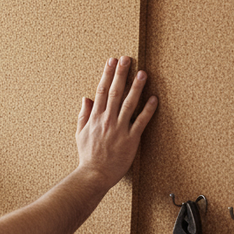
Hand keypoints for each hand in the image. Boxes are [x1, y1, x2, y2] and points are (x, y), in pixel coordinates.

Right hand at [75, 56, 157, 190]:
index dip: (106, 74)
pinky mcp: (131, 139)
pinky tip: (154, 98)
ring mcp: (119, 129)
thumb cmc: (87, 155)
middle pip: (115, 92)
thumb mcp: (80, 133)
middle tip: (127, 59)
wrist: (94, 174)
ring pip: (129, 103)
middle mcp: (107, 120)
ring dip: (136, 87)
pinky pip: (141, 121)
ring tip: (143, 73)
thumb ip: (83, 114)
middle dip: (121, 74)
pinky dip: (147, 110)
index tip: (111, 61)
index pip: (101, 90)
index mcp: (95, 117)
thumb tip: (86, 98)